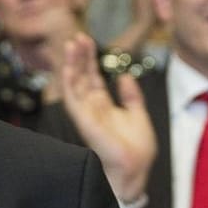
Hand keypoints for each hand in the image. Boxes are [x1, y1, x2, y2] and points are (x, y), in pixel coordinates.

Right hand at [56, 32, 154, 204]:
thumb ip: (131, 95)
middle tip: (78, 37)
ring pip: (74, 84)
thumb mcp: (138, 114)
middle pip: (81, 76)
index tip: (87, 41)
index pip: (92, 77)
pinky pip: (72, 98)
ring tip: (72, 44)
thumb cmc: (137, 149)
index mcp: (103, 106)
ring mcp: (86, 114)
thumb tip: (124, 76)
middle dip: (79, 56)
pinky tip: (70, 66)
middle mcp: (91, 108)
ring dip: (72, 64)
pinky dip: (70, 81)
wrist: (136, 169)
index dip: (89, 59)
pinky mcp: (83, 121)